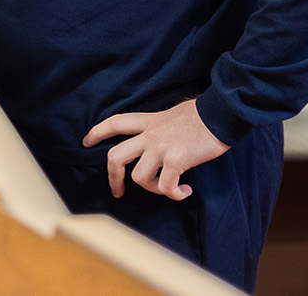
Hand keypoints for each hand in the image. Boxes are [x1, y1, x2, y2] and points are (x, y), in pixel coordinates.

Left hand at [83, 99, 226, 200]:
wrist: (221, 113)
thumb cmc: (204, 115)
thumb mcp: (174, 114)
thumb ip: (162, 126)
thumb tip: (165, 139)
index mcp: (149, 122)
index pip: (115, 123)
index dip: (98, 132)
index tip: (86, 141)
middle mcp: (150, 135)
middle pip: (116, 156)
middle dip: (112, 176)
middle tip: (117, 190)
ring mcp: (160, 148)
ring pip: (139, 177)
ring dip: (153, 189)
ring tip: (168, 188)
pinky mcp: (175, 160)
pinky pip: (165, 186)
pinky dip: (174, 194)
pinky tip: (184, 191)